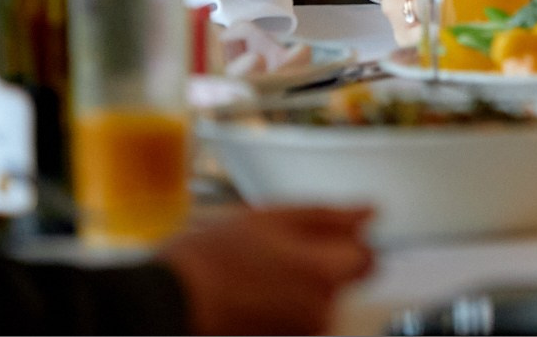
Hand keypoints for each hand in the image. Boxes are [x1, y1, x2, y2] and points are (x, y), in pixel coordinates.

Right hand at [162, 205, 374, 334]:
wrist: (166, 303)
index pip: (368, 258)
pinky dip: (281, 307)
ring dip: (299, 287)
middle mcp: (319, 312)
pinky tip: (252, 296)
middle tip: (278, 253)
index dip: (348, 242)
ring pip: (318, 302)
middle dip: (323, 266)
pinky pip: (296, 321)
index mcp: (324, 274)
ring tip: (256, 274)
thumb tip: (370, 213)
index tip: (325, 236)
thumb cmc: (210, 259)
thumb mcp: (271, 219)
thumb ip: (329, 216)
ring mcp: (300, 333)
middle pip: (342, 282)